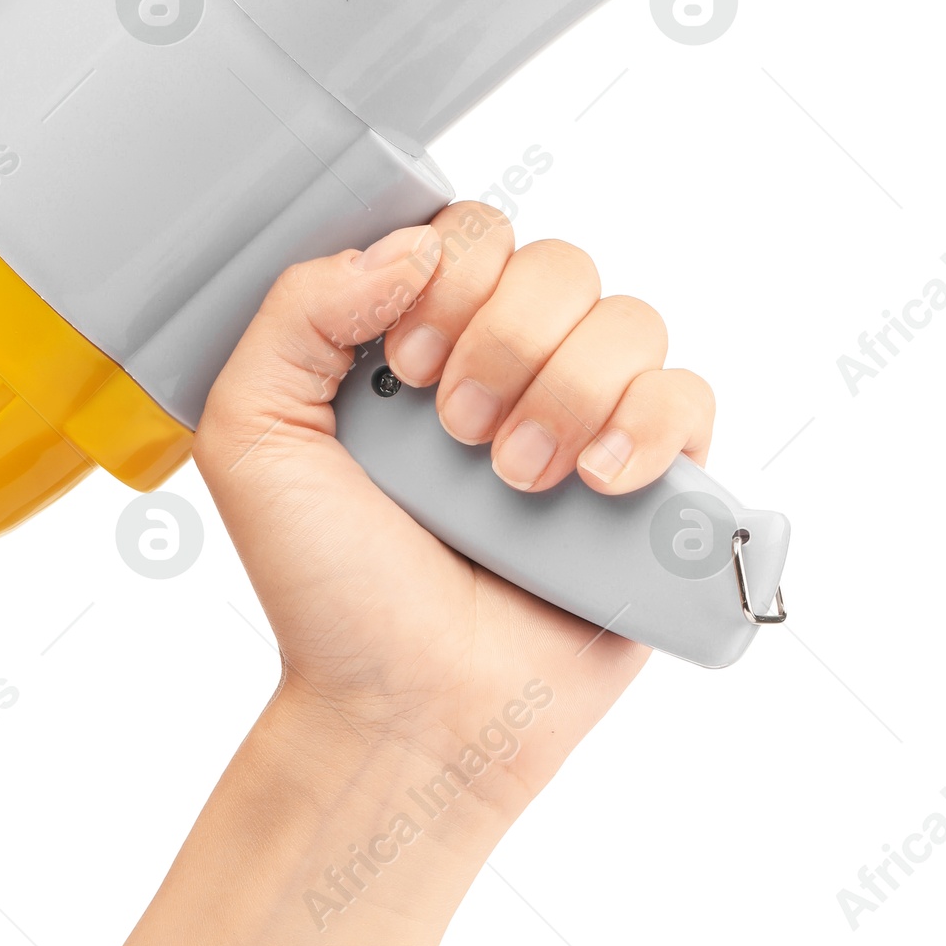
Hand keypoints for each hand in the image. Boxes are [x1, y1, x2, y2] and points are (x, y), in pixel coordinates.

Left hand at [193, 202, 715, 822]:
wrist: (401, 711)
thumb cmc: (331, 592)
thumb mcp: (254, 436)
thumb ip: (296, 311)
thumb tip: (407, 248)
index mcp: (422, 342)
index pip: (472, 234)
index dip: (450, 278)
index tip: (403, 367)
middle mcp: (512, 370)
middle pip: (560, 264)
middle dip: (505, 341)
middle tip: (457, 432)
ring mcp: (587, 425)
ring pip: (631, 321)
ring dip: (568, 390)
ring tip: (516, 480)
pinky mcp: (653, 489)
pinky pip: (691, 400)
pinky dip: (648, 428)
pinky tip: (593, 483)